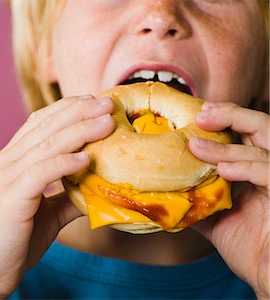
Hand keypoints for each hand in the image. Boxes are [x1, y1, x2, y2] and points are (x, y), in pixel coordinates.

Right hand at [0, 95, 114, 298]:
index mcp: (11, 161)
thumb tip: (98, 187)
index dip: (67, 109)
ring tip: (106, 122)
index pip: (39, 123)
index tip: (94, 102)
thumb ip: (67, 196)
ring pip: (46, 144)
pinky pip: (41, 173)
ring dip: (80, 130)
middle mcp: (6, 162)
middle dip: (79, 111)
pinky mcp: (10, 198)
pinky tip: (87, 159)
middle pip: (46, 126)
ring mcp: (5, 178)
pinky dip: (65, 163)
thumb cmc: (11, 242)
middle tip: (107, 103)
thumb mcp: (46, 214)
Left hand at [188, 102, 268, 298]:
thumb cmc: (249, 248)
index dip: (223, 119)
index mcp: (255, 170)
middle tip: (201, 115)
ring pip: (264, 144)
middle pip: (260, 126)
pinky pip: (269, 172)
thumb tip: (162, 192)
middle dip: (230, 115)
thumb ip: (195, 200)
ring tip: (197, 146)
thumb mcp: (214, 219)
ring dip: (227, 145)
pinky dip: (246, 167)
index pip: (243, 133)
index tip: (194, 115)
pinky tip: (223, 171)